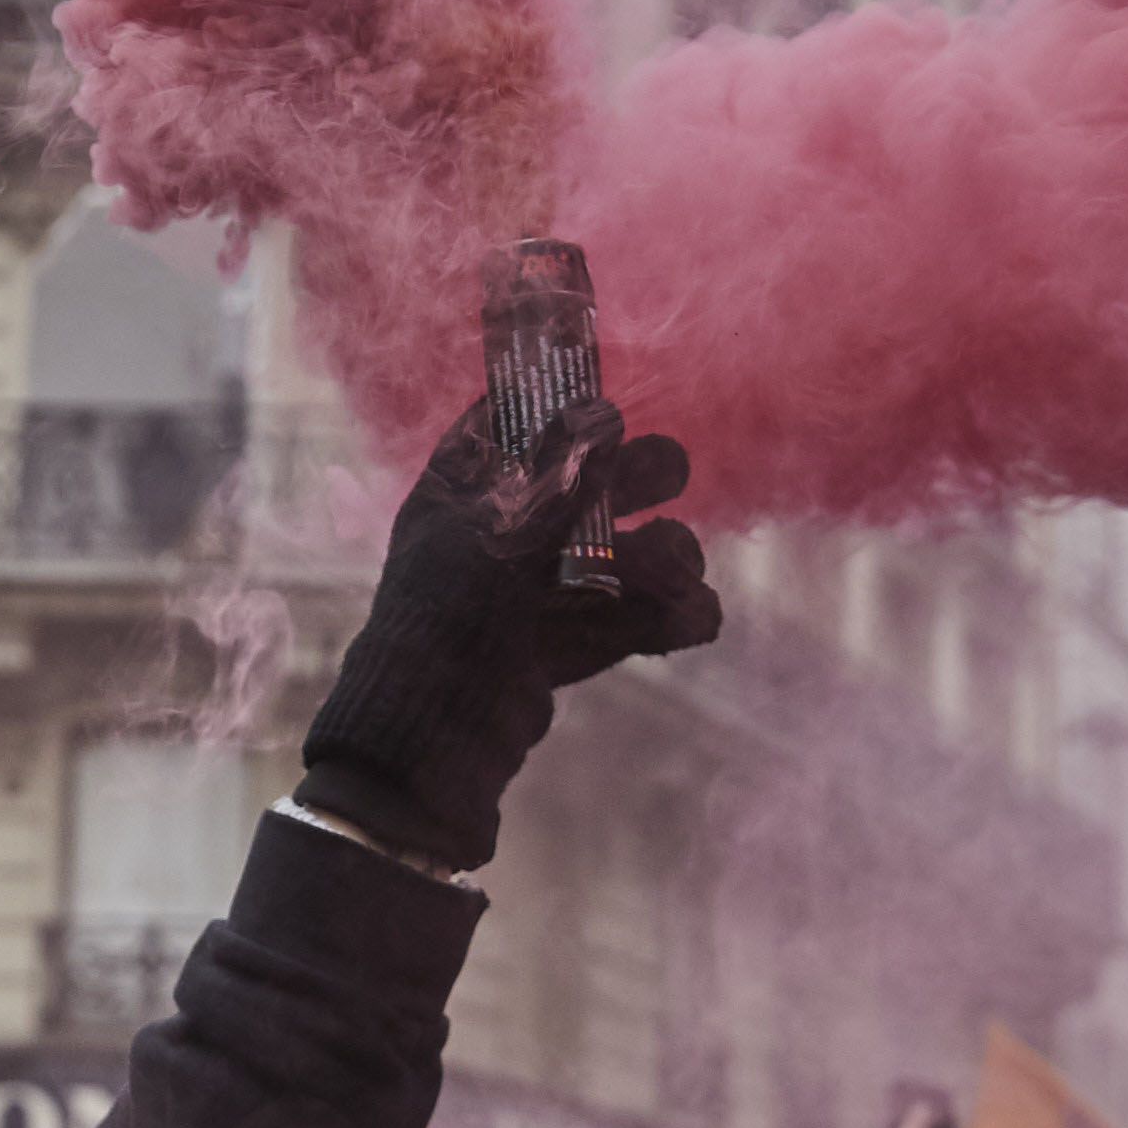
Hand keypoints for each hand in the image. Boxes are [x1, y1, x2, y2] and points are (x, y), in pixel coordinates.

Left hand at [292, 410, 717, 872]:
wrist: (433, 737)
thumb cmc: (451, 613)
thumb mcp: (502, 530)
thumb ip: (557, 472)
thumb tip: (604, 411)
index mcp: (461, 489)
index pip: (504, 423)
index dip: (554, 401)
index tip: (607, 391)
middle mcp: (498, 532)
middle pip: (581, 485)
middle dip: (634, 479)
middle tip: (674, 474)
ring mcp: (531, 591)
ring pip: (614, 554)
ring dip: (659, 560)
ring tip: (681, 577)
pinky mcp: (559, 645)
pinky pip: (620, 618)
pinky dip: (660, 619)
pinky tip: (694, 620)